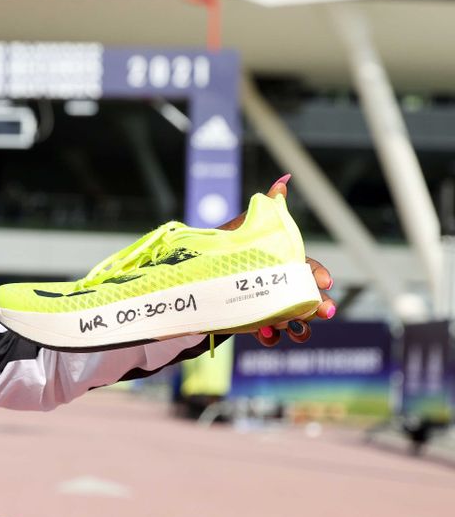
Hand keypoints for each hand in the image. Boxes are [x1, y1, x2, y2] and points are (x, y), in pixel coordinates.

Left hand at [219, 174, 335, 346]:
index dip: (318, 274)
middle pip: (305, 297)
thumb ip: (267, 207)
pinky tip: (266, 334)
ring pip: (292, 318)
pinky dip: (269, 335)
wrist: (190, 272)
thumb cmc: (223, 245)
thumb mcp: (245, 225)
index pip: (307, 268)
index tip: (326, 282)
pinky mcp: (251, 320)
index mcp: (281, 261)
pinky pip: (266, 332)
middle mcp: (277, 284)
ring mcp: (266, 303)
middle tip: (325, 312)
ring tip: (293, 327)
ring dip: (298, 324)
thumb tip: (284, 180)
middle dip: (318, 305)